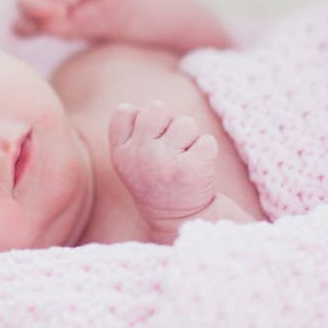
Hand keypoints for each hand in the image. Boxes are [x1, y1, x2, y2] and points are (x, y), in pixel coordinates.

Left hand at [14, 0, 130, 41]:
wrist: (117, 8)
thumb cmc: (91, 21)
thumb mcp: (70, 30)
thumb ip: (51, 26)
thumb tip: (39, 18)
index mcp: (37, 18)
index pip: (21, 24)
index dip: (26, 26)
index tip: (37, 31)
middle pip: (25, 1)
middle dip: (39, 7)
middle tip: (61, 12)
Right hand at [108, 101, 218, 233]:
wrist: (179, 220)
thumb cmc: (157, 180)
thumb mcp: (132, 160)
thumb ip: (133, 131)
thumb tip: (155, 107)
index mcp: (120, 153)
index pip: (125, 111)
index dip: (141, 120)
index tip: (148, 142)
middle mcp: (139, 155)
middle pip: (157, 108)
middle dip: (169, 123)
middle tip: (171, 148)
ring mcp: (165, 161)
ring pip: (186, 123)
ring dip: (190, 139)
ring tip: (184, 160)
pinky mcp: (192, 168)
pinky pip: (206, 140)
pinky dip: (206, 151)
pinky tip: (197, 169)